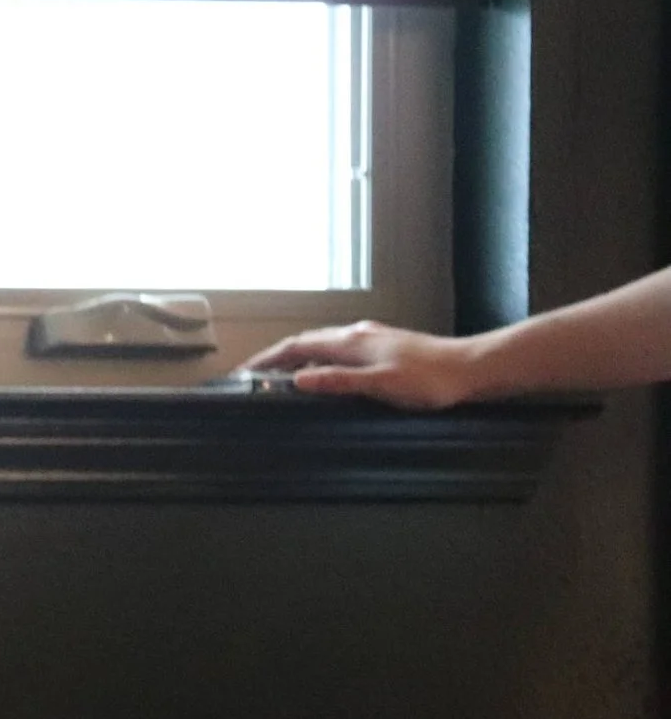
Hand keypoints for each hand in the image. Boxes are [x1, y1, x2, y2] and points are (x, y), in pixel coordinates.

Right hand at [240, 321, 482, 409]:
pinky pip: (340, 349)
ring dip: (299, 356)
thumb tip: (300, 379)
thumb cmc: (432, 379)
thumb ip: (338, 381)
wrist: (473, 368)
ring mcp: (372, 338)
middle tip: (257, 375)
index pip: (297, 346)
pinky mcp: (385, 346)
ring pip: (323, 344)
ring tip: (284, 375)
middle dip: (277, 356)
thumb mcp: (381, 384)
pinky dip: (321, 359)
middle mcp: (358, 334)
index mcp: (352, 342)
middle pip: (306, 341)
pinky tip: (328, 372)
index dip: (268, 358)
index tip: (245, 371)